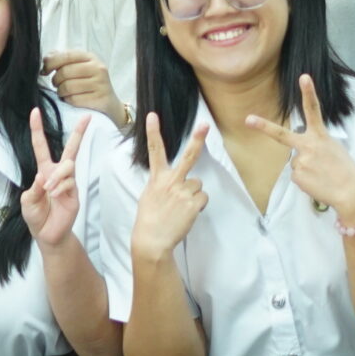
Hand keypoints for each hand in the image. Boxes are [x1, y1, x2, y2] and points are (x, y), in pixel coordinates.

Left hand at [19, 109, 89, 247]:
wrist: (47, 235)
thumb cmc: (36, 216)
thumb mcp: (27, 201)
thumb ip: (34, 189)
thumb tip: (44, 176)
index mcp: (44, 170)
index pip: (41, 146)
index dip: (37, 129)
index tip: (34, 112)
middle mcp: (58, 173)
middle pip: (70, 148)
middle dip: (79, 132)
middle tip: (87, 116)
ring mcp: (68, 183)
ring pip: (68, 165)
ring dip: (57, 176)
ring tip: (49, 190)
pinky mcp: (75, 193)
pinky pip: (70, 182)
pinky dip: (60, 187)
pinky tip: (55, 196)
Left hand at [41, 48, 124, 123]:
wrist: (108, 102)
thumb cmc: (88, 82)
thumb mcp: (78, 66)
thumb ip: (61, 59)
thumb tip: (45, 58)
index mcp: (90, 57)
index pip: (65, 55)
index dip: (50, 63)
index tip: (44, 70)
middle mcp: (97, 68)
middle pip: (65, 72)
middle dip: (55, 80)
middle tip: (56, 84)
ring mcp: (100, 83)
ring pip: (67, 87)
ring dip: (60, 91)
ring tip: (63, 91)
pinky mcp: (99, 99)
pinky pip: (74, 99)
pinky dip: (68, 100)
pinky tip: (71, 98)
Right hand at [130, 111, 209, 262]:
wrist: (152, 239)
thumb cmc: (149, 219)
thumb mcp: (149, 195)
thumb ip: (162, 184)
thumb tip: (176, 182)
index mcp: (157, 178)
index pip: (154, 151)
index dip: (153, 132)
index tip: (152, 116)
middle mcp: (170, 181)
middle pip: (188, 157)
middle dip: (197, 140)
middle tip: (205, 125)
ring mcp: (182, 192)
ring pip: (198, 184)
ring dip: (194, 194)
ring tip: (181, 207)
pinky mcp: (193, 204)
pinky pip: (202, 199)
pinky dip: (198, 206)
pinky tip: (187, 213)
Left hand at [244, 74, 354, 223]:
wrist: (352, 194)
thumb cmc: (346, 171)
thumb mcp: (334, 150)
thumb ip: (315, 145)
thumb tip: (301, 154)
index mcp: (321, 137)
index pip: (314, 110)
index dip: (309, 93)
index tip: (304, 77)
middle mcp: (308, 146)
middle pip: (281, 134)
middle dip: (263, 126)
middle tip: (247, 119)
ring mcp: (300, 161)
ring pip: (296, 162)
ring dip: (307, 169)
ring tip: (323, 175)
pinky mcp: (297, 176)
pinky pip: (297, 176)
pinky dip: (306, 180)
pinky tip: (318, 183)